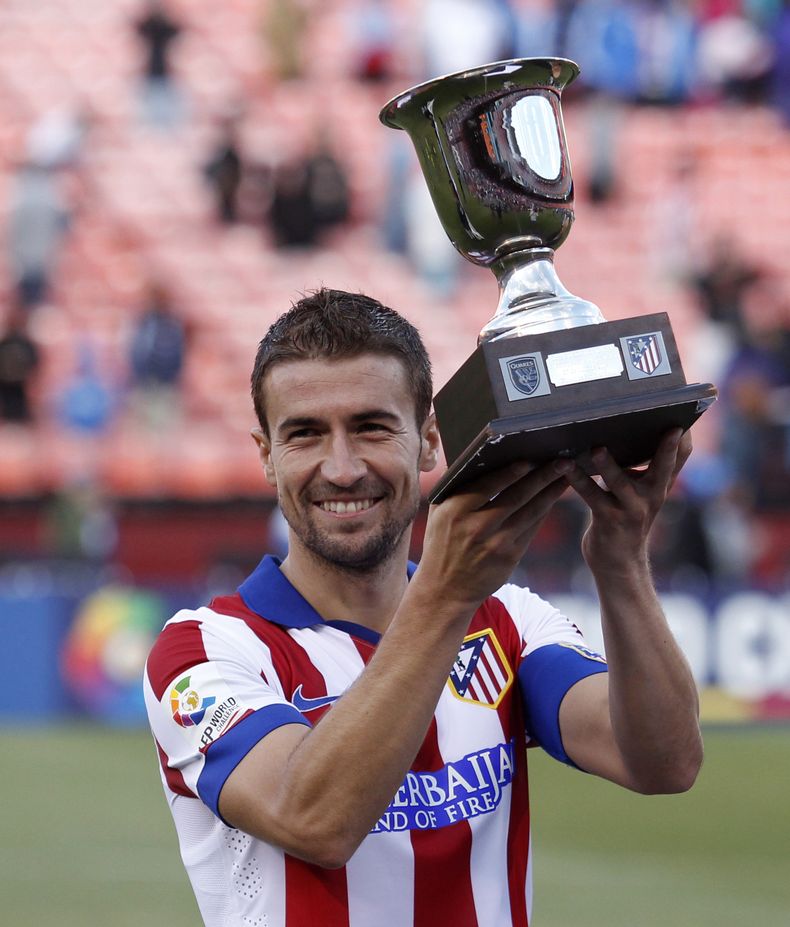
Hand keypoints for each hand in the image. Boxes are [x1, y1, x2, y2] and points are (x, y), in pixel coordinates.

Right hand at [418, 459, 567, 608]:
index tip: (530, 459)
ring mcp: (496, 543)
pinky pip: (532, 529)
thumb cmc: (441, 544)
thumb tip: (472, 458)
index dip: (511, 472)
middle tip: (561, 461)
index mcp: (455, 511)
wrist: (445, 589)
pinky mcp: (510, 557)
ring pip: (530, 512)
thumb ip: (454, 487)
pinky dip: (543, 512)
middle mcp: (476, 526)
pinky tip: (552, 498)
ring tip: (565, 477)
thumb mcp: (438, 514)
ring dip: (550, 493)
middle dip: (542, 477)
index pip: (487, 485)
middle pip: (516, 496)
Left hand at [558, 428, 691, 572]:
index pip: (680, 457)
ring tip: (596, 449)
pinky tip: (565, 465)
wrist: (619, 563)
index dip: (683, 438)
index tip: (683, 414)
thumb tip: (627, 429)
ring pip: (621, 483)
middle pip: (664, 468)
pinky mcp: (609, 520)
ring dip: (608, 465)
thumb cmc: (626, 517)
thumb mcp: (641, 492)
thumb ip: (642, 467)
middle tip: (670, 428)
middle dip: (667, 449)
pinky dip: (578, 480)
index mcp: (660, 484)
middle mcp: (652, 495)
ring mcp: (632, 509)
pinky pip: (592, 497)